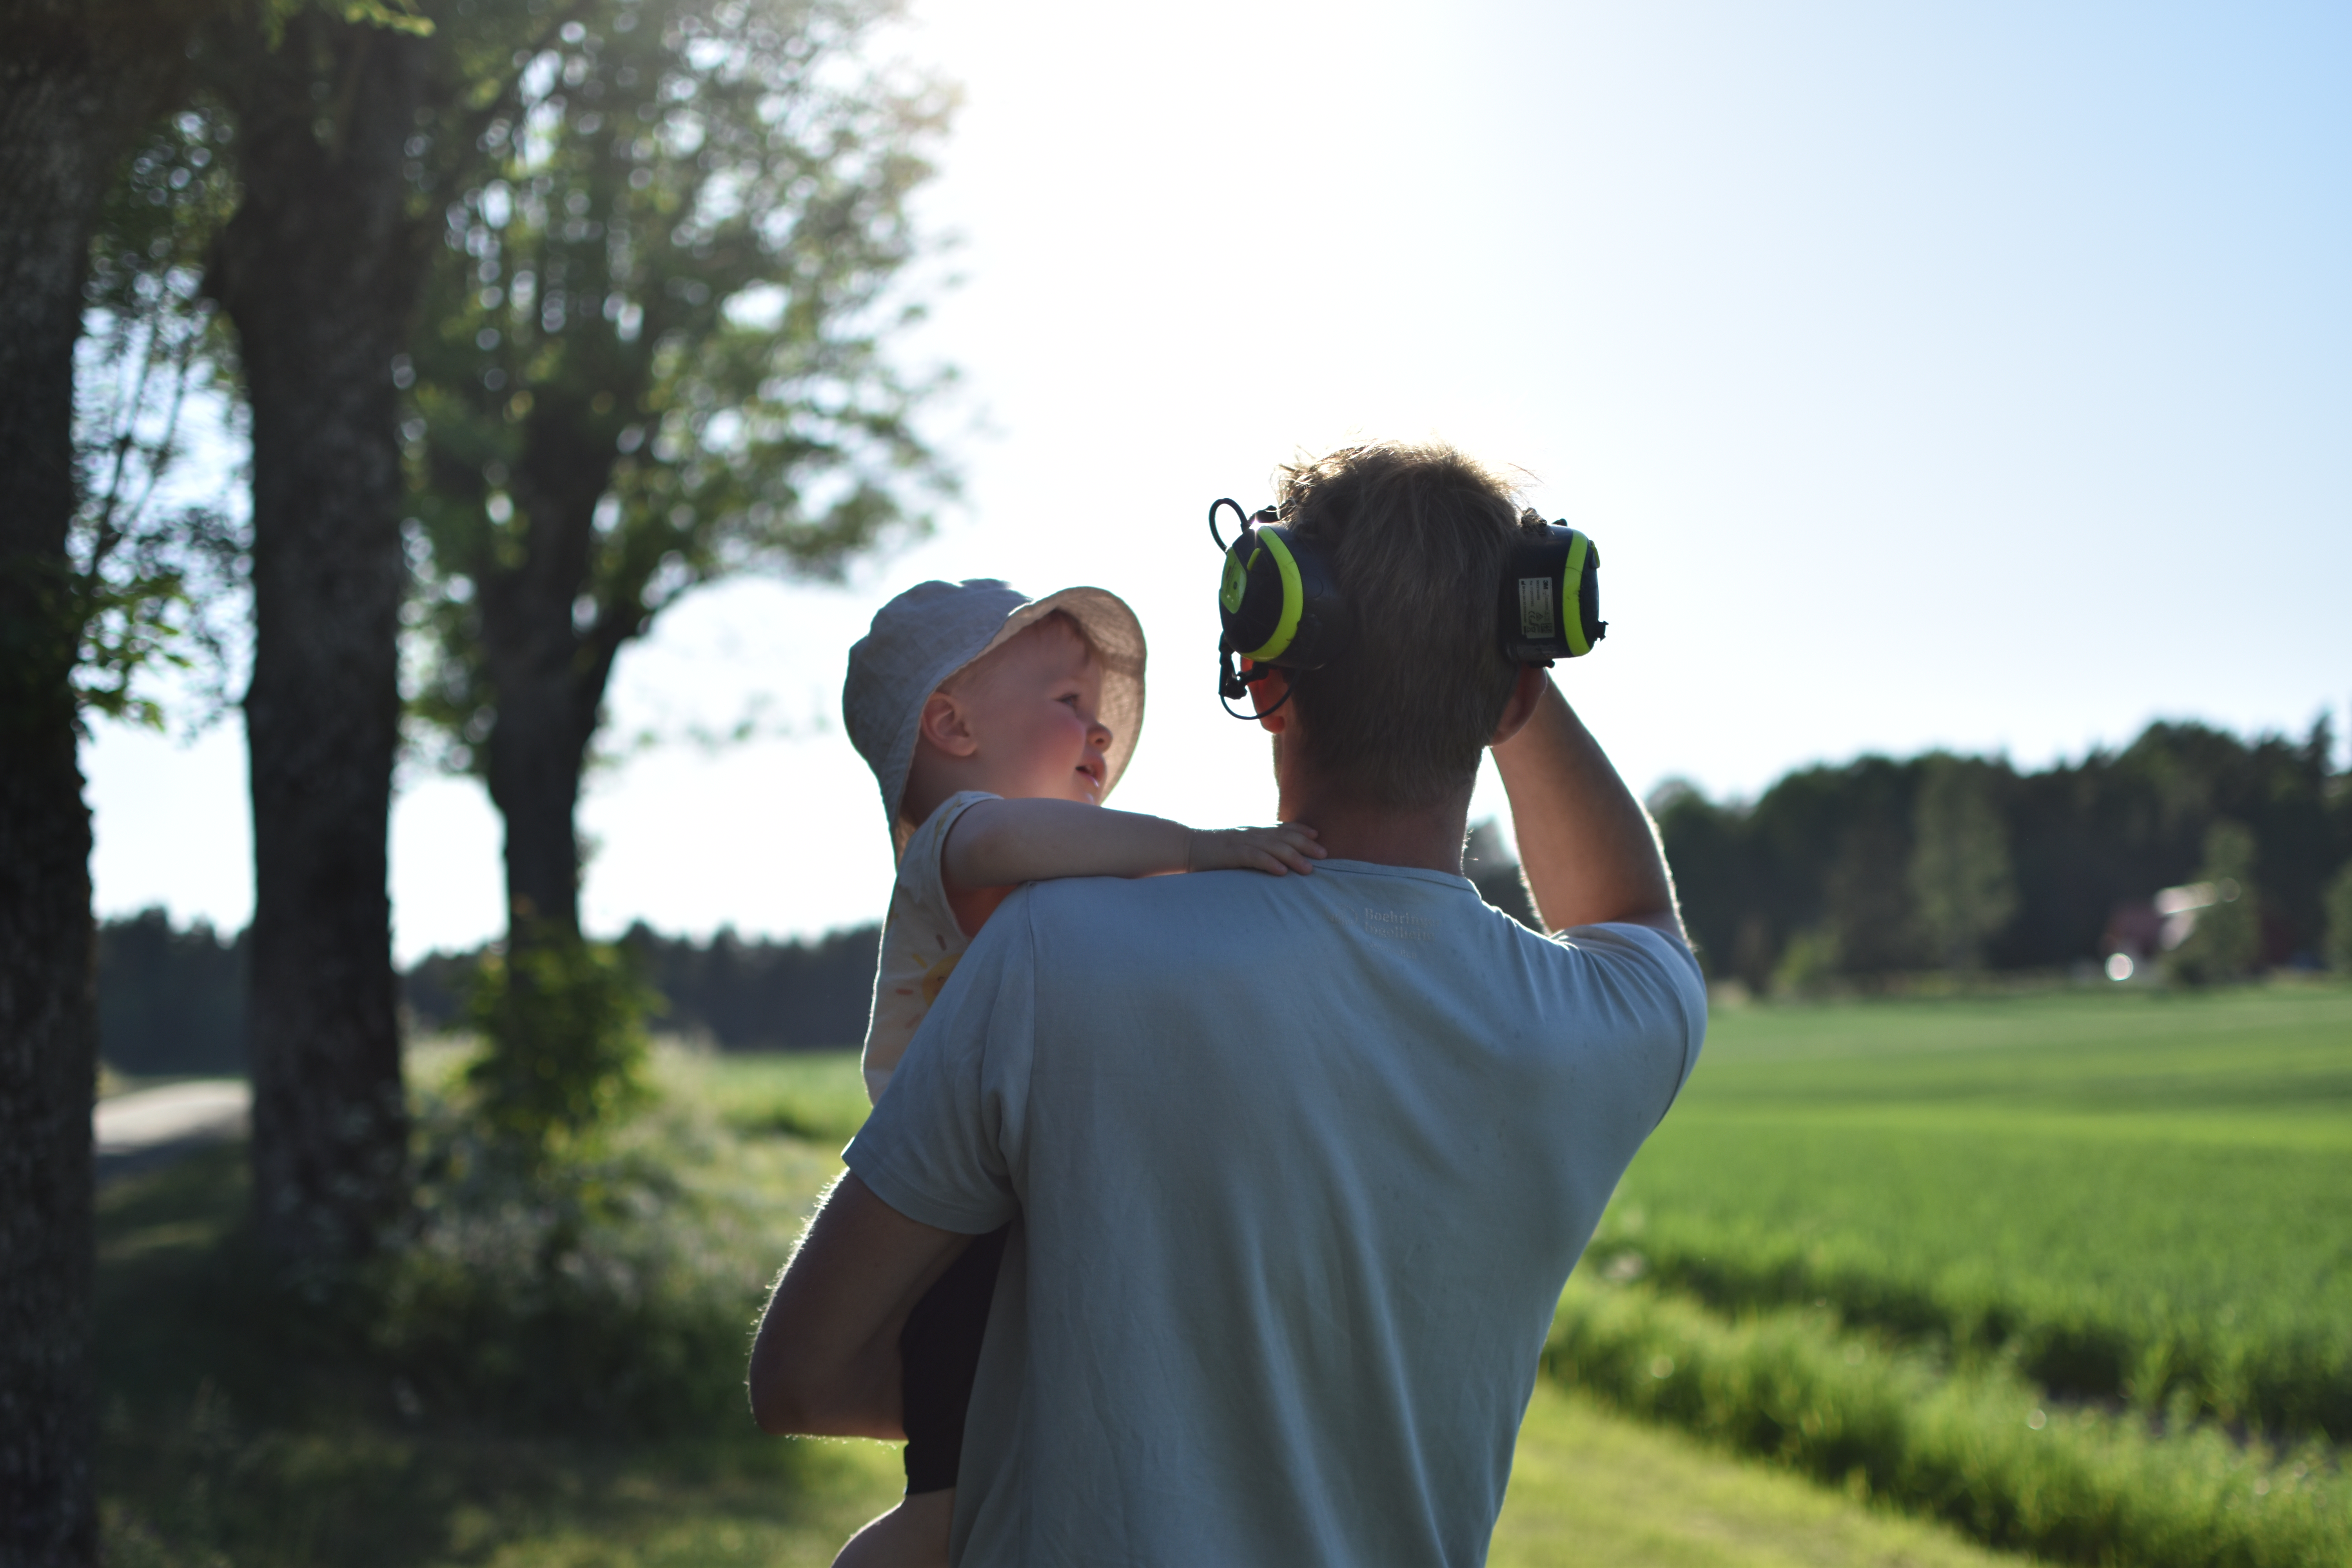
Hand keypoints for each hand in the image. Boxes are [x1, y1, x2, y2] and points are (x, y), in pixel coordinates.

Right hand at [1185, 823, 1323, 875]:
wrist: (1183, 846)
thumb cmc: (1210, 852)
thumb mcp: (1235, 846)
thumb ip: (1253, 848)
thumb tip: (1271, 858)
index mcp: (1252, 831)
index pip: (1281, 828)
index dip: (1300, 830)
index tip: (1317, 835)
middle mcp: (1250, 833)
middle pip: (1283, 837)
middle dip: (1305, 845)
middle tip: (1324, 854)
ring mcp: (1240, 842)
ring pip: (1273, 847)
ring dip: (1293, 857)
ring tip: (1309, 869)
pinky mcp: (1230, 854)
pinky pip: (1253, 857)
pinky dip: (1269, 863)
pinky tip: (1281, 872)